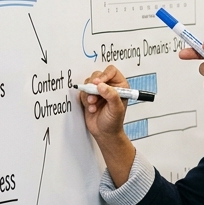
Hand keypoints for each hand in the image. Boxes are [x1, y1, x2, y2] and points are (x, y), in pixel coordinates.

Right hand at [77, 65, 135, 186]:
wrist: (104, 133)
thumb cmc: (114, 122)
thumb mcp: (116, 109)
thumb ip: (111, 96)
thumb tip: (102, 85)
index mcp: (120, 86)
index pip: (111, 71)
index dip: (104, 75)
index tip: (99, 83)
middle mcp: (109, 86)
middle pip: (97, 75)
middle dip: (93, 86)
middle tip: (94, 96)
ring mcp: (98, 91)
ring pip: (88, 83)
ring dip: (89, 94)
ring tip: (93, 105)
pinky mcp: (89, 96)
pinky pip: (83, 92)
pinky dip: (85, 100)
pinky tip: (91, 108)